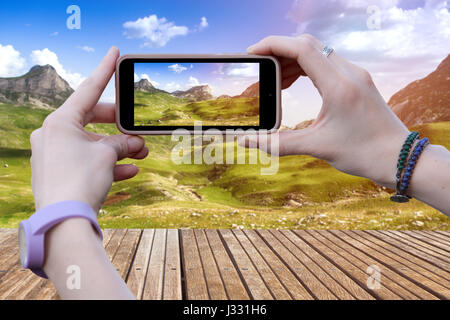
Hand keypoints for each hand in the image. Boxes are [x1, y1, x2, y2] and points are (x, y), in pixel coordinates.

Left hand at [30, 47, 148, 211]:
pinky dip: (108, 164)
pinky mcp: (60, 173)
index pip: (88, 89)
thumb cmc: (81, 182)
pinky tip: (130, 171)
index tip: (115, 52)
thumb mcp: (107, 155)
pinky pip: (88, 162)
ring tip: (141, 153)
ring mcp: (54, 155)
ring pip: (93, 144)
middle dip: (120, 127)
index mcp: (60, 122)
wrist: (62, 222)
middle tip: (138, 130)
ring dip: (118, 148)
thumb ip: (122, 143)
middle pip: (93, 120)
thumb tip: (134, 143)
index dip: (105, 70)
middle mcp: (53, 135)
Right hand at [245, 35, 408, 187]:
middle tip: (260, 69)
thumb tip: (246, 143)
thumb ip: (277, 143)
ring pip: (317, 52)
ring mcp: (356, 75)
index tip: (252, 53)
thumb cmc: (363, 154)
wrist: (399, 158)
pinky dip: (306, 68)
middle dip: (279, 52)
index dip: (272, 45)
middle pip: (307, 45)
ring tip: (275, 81)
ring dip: (292, 61)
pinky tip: (294, 83)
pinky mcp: (357, 81)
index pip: (302, 48)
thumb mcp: (316, 147)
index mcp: (339, 85)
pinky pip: (327, 63)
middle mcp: (349, 73)